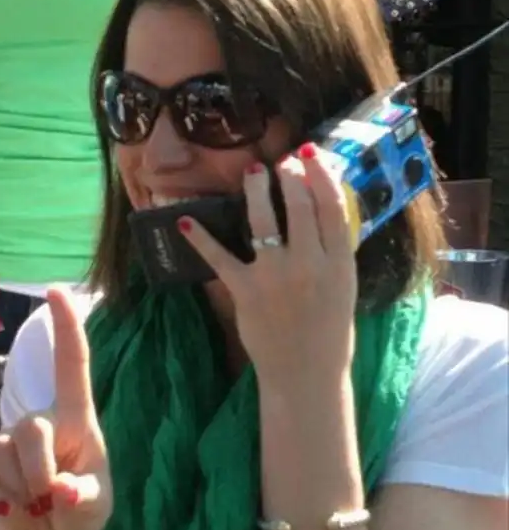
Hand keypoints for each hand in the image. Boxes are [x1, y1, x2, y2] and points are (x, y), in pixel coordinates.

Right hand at [0, 288, 111, 529]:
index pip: (72, 365)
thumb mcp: (96, 508)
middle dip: (41, 472)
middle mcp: (40, 420)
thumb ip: (83, 498)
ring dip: (22, 493)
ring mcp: (7, 441)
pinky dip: (0, 505)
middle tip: (55, 499)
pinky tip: (15, 508)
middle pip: (30, 428)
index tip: (56, 290)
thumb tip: (62, 490)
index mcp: (76, 418)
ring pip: (1, 455)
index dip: (66, 326)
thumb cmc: (82, 506)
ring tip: (39, 504)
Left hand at [179, 144, 356, 381]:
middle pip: (298, 204)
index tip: (312, 155)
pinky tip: (183, 219)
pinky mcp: (244, 291)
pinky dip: (199, 237)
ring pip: (262, 219)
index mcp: (339, 263)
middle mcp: (308, 263)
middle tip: (283, 162)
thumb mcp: (345, 288)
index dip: (321, 174)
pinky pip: (219, 257)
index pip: (332, 206)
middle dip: (289, 175)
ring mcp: (274, 276)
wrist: (306, 374)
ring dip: (256, 189)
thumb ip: (334, 252)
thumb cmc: (329, 332)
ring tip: (254, 174)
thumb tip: (323, 212)